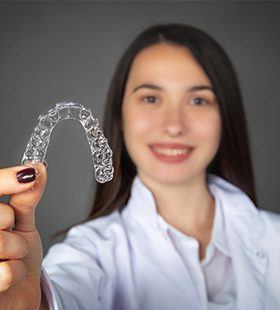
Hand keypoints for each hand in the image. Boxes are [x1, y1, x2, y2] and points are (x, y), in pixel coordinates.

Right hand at [0, 163, 47, 308]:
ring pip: (2, 243)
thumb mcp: (22, 222)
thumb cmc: (16, 255)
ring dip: (18, 249)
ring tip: (11, 255)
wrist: (18, 289)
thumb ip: (26, 197)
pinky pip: (5, 272)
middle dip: (11, 222)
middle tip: (9, 230)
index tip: (29, 174)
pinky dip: (16, 272)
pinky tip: (8, 275)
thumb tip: (38, 168)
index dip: (5, 180)